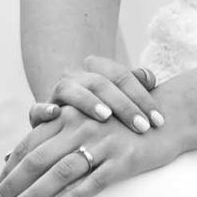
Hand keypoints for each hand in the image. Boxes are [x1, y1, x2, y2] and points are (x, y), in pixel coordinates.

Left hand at [0, 103, 183, 196]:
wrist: (169, 117)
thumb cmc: (123, 122)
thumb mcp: (89, 120)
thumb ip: (58, 133)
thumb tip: (17, 156)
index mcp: (72, 116)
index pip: (32, 142)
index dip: (12, 166)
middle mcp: (83, 126)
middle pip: (39, 157)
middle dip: (14, 182)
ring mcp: (103, 143)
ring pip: (61, 171)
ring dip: (36, 193)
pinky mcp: (123, 159)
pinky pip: (94, 180)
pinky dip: (73, 195)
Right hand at [29, 56, 162, 135]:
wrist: (65, 114)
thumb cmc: (103, 110)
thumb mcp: (120, 98)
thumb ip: (136, 84)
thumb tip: (150, 78)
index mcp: (98, 70)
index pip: (123, 76)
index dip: (142, 97)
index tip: (159, 121)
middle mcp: (77, 77)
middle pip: (102, 84)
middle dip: (124, 106)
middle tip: (143, 126)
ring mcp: (57, 93)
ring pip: (71, 91)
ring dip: (89, 102)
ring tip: (106, 116)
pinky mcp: (39, 113)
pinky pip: (37, 109)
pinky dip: (43, 110)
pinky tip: (54, 114)